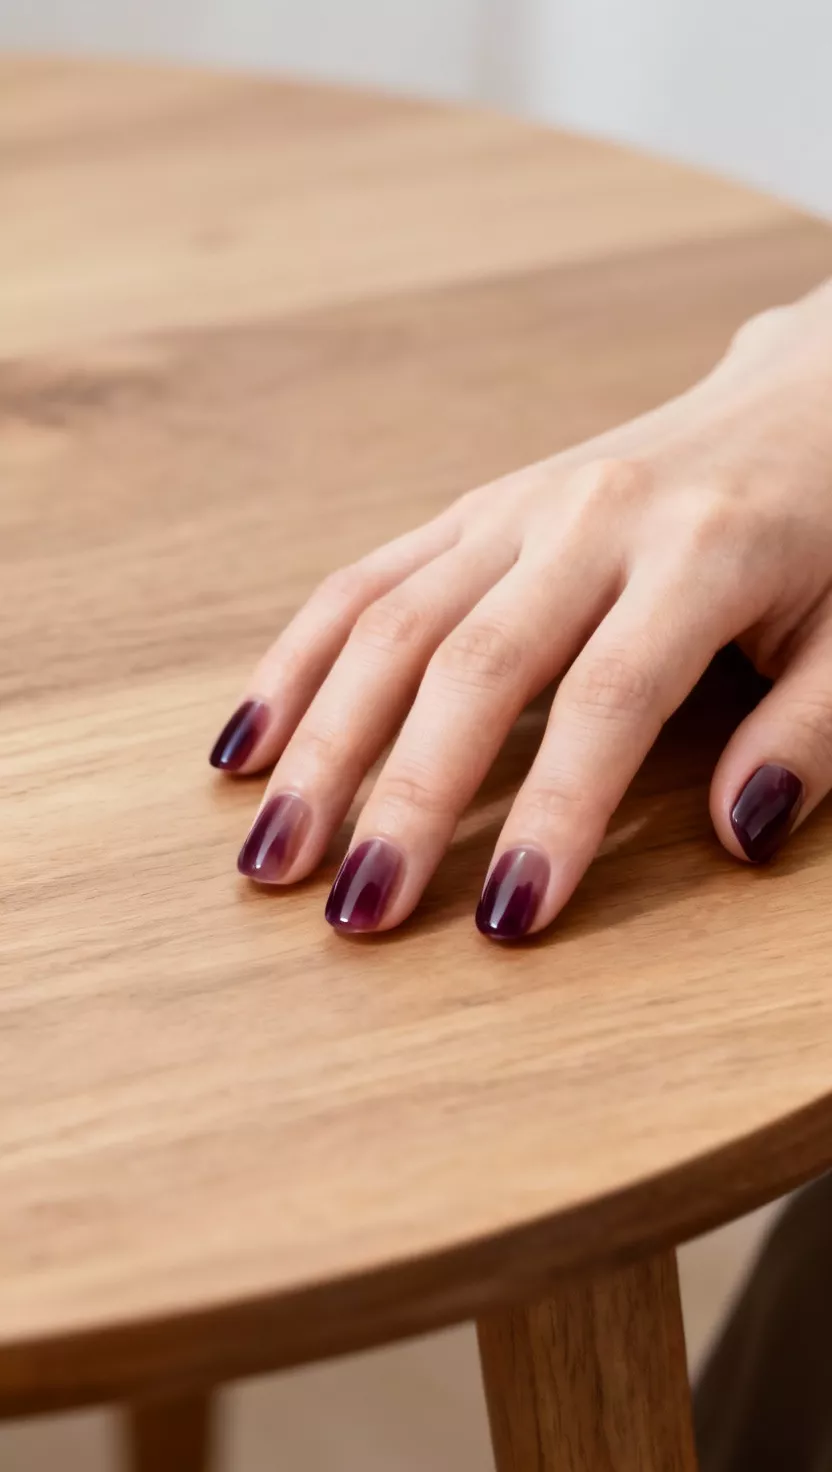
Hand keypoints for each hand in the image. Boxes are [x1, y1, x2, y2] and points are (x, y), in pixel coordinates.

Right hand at [211, 280, 831, 938]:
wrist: (802, 399)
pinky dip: (299, 660)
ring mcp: (518, 507)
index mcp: (700, 553)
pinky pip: (366, 580)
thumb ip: (812, 731)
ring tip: (272, 852)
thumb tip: (740, 833)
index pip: (607, 701)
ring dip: (322, 741)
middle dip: (403, 796)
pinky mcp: (476, 508)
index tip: (505, 917)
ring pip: (391, 623)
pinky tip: (250, 741)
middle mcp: (589, 519)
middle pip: (471, 665)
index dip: (552, 815)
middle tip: (353, 912)